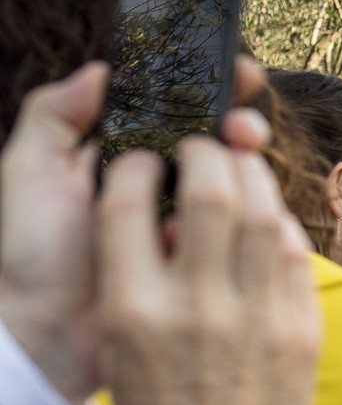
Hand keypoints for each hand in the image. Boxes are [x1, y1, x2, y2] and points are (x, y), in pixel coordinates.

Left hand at [0, 58, 274, 404]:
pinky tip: (245, 209)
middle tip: (246, 129)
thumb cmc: (33, 254)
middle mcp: (158, 186)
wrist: (50, 336)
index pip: (173, 109)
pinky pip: (240, 231)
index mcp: (121, 157)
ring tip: (244, 164)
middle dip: (241, 125)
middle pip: (215, 142)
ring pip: (234, 183)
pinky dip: (249, 215)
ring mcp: (186, 225)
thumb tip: (102, 68)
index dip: (209, 87)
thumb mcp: (30, 174)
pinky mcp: (206, 263)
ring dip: (248, 166)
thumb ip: (53, 115)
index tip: (237, 74)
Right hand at [98, 135, 321, 404]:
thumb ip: (140, 277)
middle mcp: (197, 307)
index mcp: (134, 309)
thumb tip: (170, 222)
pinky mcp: (303, 333)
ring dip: (252, 178)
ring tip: (240, 170)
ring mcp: (258, 318)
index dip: (138, 165)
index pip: (127, 202)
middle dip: (207, 153)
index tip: (146, 159)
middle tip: (203, 149)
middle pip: (210, 190)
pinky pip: (297, 256)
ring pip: (265, 213)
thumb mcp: (123, 346)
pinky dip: (281, 227)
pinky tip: (269, 222)